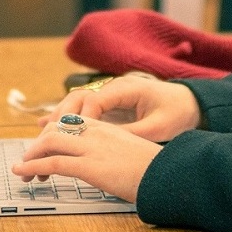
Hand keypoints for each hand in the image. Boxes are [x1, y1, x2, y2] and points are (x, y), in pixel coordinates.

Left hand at [12, 118, 161, 202]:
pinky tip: (23, 173)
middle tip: (31, 163)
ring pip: (50, 141)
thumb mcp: (131, 150)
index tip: (44, 149)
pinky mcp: (90, 166)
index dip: (52, 134)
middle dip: (38, 144)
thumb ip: (113, 149)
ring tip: (23, 170)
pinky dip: (33, 166)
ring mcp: (92, 147)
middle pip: (55, 128)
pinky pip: (54, 162)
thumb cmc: (154, 168)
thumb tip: (104, 161)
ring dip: (31, 156)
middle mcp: (97, 132)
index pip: (70, 121)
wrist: (167, 174)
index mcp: (107, 127)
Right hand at [39, 75, 202, 142]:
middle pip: (78, 98)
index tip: (70, 139)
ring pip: (75, 103)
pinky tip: (45, 129)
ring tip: (40, 137)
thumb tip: (110, 143)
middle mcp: (114, 88)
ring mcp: (110, 96)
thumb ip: (135, 132)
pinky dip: (65, 120)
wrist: (191, 103)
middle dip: (60, 118)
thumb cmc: (177, 112)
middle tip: (44, 139)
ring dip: (58, 119)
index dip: (80, 120)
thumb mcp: (160, 127)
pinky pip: (82, 110)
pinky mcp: (109, 106)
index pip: (94, 101)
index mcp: (127, 88)